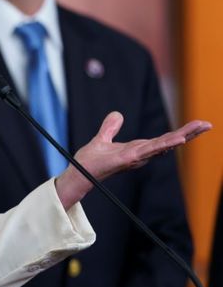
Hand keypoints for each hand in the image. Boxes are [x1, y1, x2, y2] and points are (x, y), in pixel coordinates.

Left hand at [55, 111, 210, 208]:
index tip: (197, 125)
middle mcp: (141, 154)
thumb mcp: (102, 139)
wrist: (79, 172)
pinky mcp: (128, 158)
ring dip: (181, 137)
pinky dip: (164, 144)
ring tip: (199, 128)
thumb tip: (117, 114)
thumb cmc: (91, 160)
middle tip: (208, 125)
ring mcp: (136, 157)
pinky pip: (149, 150)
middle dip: (189, 133)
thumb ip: (110, 127)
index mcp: (138, 148)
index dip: (181, 132)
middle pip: (169, 142)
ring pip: (163, 145)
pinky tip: (178, 140)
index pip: (164, 139)